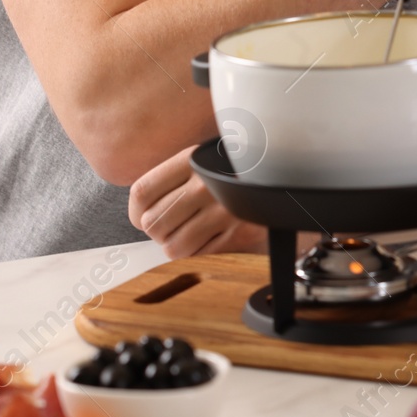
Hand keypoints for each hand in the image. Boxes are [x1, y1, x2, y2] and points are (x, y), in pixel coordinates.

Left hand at [128, 144, 265, 258]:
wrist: (281, 172)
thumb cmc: (234, 169)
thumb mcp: (202, 159)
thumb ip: (171, 178)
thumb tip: (140, 212)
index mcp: (191, 161)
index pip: (142, 192)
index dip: (136, 212)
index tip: (142, 217)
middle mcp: (205, 185)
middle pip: (153, 223)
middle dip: (159, 231)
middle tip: (172, 226)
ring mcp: (223, 211)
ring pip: (173, 247)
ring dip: (177, 246)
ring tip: (190, 234)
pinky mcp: (239, 233)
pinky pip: (200, 256)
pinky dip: (199, 253)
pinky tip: (209, 238)